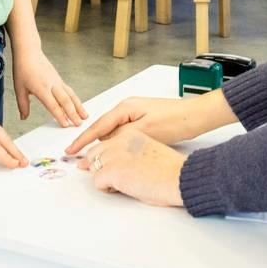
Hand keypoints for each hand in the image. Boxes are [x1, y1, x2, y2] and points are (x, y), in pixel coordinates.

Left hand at [12, 46, 87, 126]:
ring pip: (71, 95)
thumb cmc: (23, 69)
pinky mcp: (59, 79)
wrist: (29, 52)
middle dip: (73, 113)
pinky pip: (70, 91)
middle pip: (65, 101)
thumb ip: (23, 104)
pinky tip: (79, 106)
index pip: (53, 105)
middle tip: (79, 124)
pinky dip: (76, 100)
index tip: (65, 125)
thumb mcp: (19, 88)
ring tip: (85, 116)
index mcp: (41, 88)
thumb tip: (24, 118)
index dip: (60, 116)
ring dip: (79, 106)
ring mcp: (57, 81)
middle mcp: (52, 85)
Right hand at [65, 93, 220, 154]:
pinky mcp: (143, 121)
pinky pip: (124, 134)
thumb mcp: (144, 131)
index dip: (82, 140)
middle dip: (92, 144)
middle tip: (79, 160)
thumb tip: (106, 144)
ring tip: (96, 160)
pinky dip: (118, 144)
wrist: (196, 116)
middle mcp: (128, 108)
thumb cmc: (174, 120)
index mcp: (126, 107)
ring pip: (114, 133)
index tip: (70, 150)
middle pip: (103, 129)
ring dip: (106, 146)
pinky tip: (118, 154)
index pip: (98, 126)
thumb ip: (121, 136)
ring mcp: (136, 114)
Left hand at [81, 126, 185, 206]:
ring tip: (122, 183)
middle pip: (94, 154)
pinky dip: (106, 188)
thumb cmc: (170, 169)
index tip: (110, 167)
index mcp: (130, 134)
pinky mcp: (112, 170)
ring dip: (104, 177)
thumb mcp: (148, 150)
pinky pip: (96, 182)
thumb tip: (116, 162)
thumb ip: (130, 151)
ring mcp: (115, 154)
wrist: (179, 177)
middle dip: (100, 167)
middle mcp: (121, 140)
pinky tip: (123, 188)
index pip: (105, 143)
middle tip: (116, 178)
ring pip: (93, 167)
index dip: (107, 159)